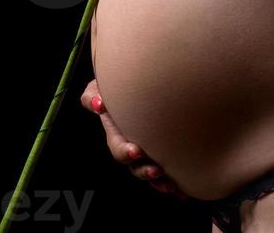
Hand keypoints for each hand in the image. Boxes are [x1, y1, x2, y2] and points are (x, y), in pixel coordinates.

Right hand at [80, 79, 187, 199]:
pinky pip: (164, 171)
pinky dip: (172, 182)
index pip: (118, 147)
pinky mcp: (159, 152)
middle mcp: (130, 146)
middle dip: (144, 171)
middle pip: (134, 166)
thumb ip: (92, 96)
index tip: (136, 151)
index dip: (126, 151)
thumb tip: (98, 105)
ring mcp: (144, 152)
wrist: (136, 83)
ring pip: (149, 172)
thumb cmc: (114, 86)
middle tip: (157, 170)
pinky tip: (181, 189)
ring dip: (158, 181)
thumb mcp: (98, 88)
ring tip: (169, 184)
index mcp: (116, 133)